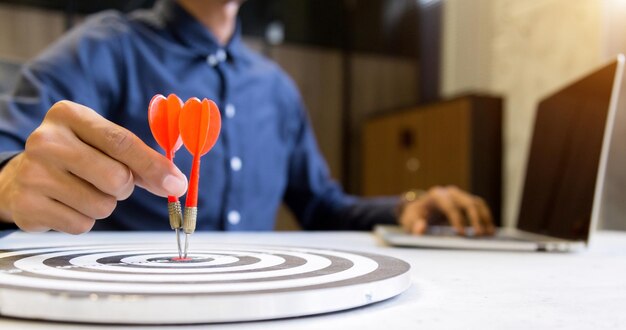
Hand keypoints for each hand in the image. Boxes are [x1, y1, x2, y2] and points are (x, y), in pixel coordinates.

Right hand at [0, 101, 186, 233]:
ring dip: (103, 205)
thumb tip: (176, 183)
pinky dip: (83, 220)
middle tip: (110, 182)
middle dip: (124, 188)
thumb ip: (141, 160)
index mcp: (69, 115)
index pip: (121, 142)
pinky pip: (81, 225)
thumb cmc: (76, 157)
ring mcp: (33, 174)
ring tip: (83, 191)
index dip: (153, 165)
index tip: (176, 183)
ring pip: (101, 206)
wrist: (20, 178)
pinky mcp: (27, 206)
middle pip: (116, 177)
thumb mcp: (102, 144)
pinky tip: (66, 205)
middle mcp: (46, 141)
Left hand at [398, 186, 494, 235]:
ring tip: (489, 234)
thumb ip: (413, 225)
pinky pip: (480, 207)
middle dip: (474, 218)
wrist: (420, 208)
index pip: (450, 206)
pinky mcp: (467, 201)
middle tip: (479, 234)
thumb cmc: (415, 215)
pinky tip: (490, 230)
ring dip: (484, 218)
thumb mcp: (409, 220)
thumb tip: (421, 227)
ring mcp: (460, 196)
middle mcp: (451, 193)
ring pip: (477, 203)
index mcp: (437, 196)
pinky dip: (486, 217)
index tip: (462, 234)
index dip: (456, 219)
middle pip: (467, 202)